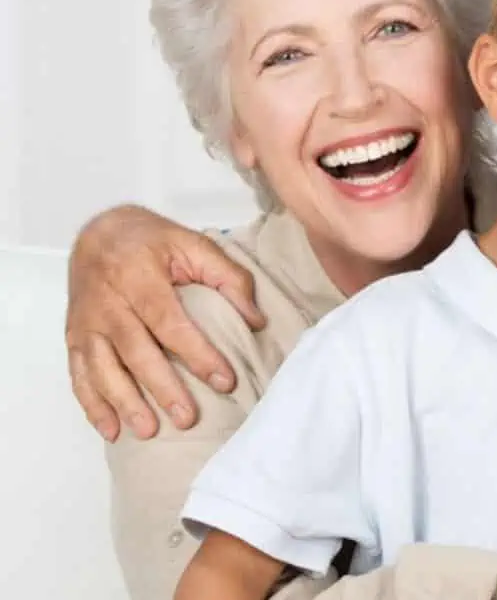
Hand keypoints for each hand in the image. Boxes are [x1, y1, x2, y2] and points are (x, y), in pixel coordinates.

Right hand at [65, 205, 259, 440]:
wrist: (98, 232)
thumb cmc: (152, 241)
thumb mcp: (195, 244)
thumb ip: (229, 278)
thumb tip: (256, 321)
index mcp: (139, 277)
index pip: (171, 323)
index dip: (198, 354)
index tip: (224, 381)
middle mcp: (108, 303)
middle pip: (136, 352)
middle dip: (162, 388)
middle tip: (187, 419)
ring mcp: (87, 323)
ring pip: (103, 369)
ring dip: (125, 403)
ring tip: (148, 431)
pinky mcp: (74, 338)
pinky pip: (80, 376)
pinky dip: (93, 406)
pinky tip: (112, 430)